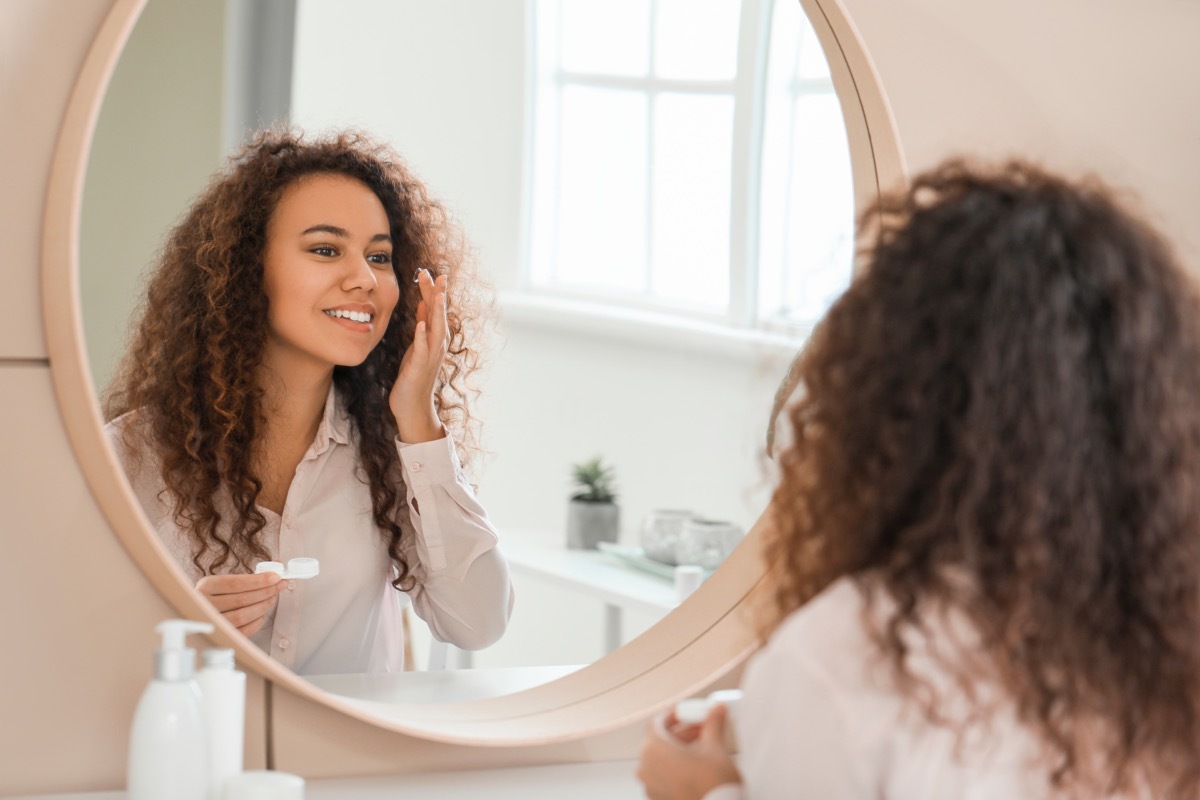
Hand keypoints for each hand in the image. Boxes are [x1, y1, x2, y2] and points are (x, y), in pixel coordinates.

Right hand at [195, 572, 283, 636]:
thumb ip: (248, 576)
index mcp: (206, 586)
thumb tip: (275, 566)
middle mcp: (205, 605)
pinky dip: (257, 622)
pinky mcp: (220, 636)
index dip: (259, 580)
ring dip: (263, 606)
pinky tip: (262, 614)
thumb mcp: (224, 581)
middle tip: (279, 586)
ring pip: (243, 616)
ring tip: (272, 598)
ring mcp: (212, 622)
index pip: (236, 583)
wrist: (198, 614)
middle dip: (266, 591)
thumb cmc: (216, 595)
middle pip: (242, 599)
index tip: (276, 577)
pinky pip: (243, 631)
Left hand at [390, 268, 447, 442]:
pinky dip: (422, 335)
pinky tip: (420, 323)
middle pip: (439, 315)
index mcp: (434, 338)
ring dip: (436, 311)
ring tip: (437, 293)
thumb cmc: (414, 375)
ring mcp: (430, 356)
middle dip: (438, 295)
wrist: (413, 406)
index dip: (433, 291)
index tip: (428, 272)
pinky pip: (422, 349)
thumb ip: (422, 324)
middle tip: (438, 274)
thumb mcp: (417, 345)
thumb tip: (424, 303)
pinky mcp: (420, 367)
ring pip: (436, 329)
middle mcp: (437, 345)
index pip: (435, 309)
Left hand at [637, 705, 741, 799]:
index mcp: (653, 749)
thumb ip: (713, 724)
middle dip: (682, 733)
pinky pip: (663, 776)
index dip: (675, 715)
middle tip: (702, 730)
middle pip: (660, 740)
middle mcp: (646, 768)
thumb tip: (716, 711)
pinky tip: (696, 767)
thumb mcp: (715, 748)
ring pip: (662, 759)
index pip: (657, 722)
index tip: (688, 714)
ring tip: (703, 749)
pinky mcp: (659, 798)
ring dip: (680, 750)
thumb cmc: (712, 786)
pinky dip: (676, 767)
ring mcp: (650, 786)